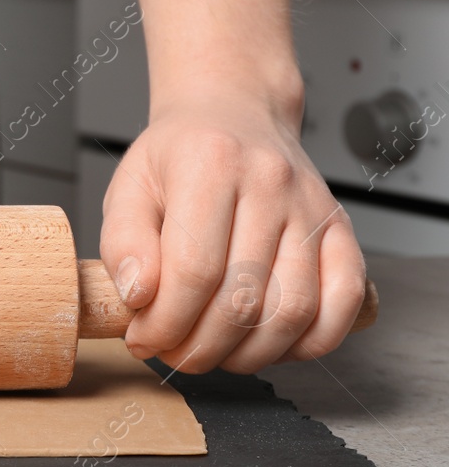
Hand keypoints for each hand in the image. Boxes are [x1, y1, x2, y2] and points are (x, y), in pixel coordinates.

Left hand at [98, 91, 367, 373]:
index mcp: (211, 163)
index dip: (165, 322)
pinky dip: (308, 342)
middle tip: (174, 353)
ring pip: (294, 310)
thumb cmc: (178, 155)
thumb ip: (123, 243)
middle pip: (243, 298)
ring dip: (249, 353)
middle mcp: (270, 183)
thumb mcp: (129, 187)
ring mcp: (312, 207)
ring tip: (212, 352)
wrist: (232, 113)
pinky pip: (343, 302)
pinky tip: (267, 344)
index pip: (193, 270)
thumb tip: (138, 297)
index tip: (143, 339)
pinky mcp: (341, 229)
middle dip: (200, 346)